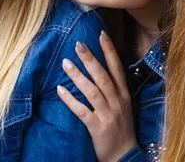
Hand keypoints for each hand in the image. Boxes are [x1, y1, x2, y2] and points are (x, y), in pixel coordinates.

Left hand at [57, 31, 136, 161]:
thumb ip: (114, 87)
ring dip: (78, 76)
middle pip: (103, 77)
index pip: (117, 68)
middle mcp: (117, 102)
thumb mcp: (123, 104)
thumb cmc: (121, 126)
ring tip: (65, 62)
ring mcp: (107, 115)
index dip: (109, 51)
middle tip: (78, 44)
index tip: (101, 34)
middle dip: (91, 59)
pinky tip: (60, 90)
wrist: (124, 156)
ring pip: (92, 92)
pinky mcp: (97, 128)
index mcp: (124, 95)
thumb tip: (100, 64)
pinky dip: (70, 100)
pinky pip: (82, 112)